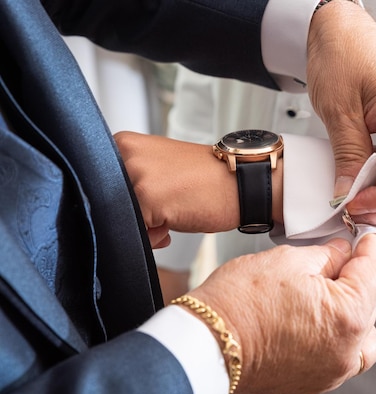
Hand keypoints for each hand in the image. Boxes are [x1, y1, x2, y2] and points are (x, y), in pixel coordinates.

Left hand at [114, 131, 246, 246]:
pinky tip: (175, 223)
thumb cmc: (206, 179)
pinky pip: (137, 232)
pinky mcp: (147, 198)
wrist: (241, 181)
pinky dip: (155, 236)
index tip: (152, 197)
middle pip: (109, 204)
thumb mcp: (160, 167)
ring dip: (146, 227)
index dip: (126, 201)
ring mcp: (135, 175)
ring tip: (172, 213)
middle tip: (164, 207)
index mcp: (123, 143)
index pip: (102, 186)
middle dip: (135, 215)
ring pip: (122, 220)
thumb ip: (132, 181)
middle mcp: (125, 154)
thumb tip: (112, 214)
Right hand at [188, 234, 375, 393]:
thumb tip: (343, 253)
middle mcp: (345, 351)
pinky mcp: (313, 384)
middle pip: (370, 306)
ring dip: (353, 315)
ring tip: (326, 297)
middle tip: (334, 264)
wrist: (206, 344)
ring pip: (362, 339)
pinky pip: (340, 358)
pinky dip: (336, 338)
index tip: (366, 242)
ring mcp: (330, 372)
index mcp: (346, 317)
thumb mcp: (288, 261)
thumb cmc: (238, 304)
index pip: (374, 274)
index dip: (369, 250)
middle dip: (356, 281)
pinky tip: (314, 321)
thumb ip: (327, 255)